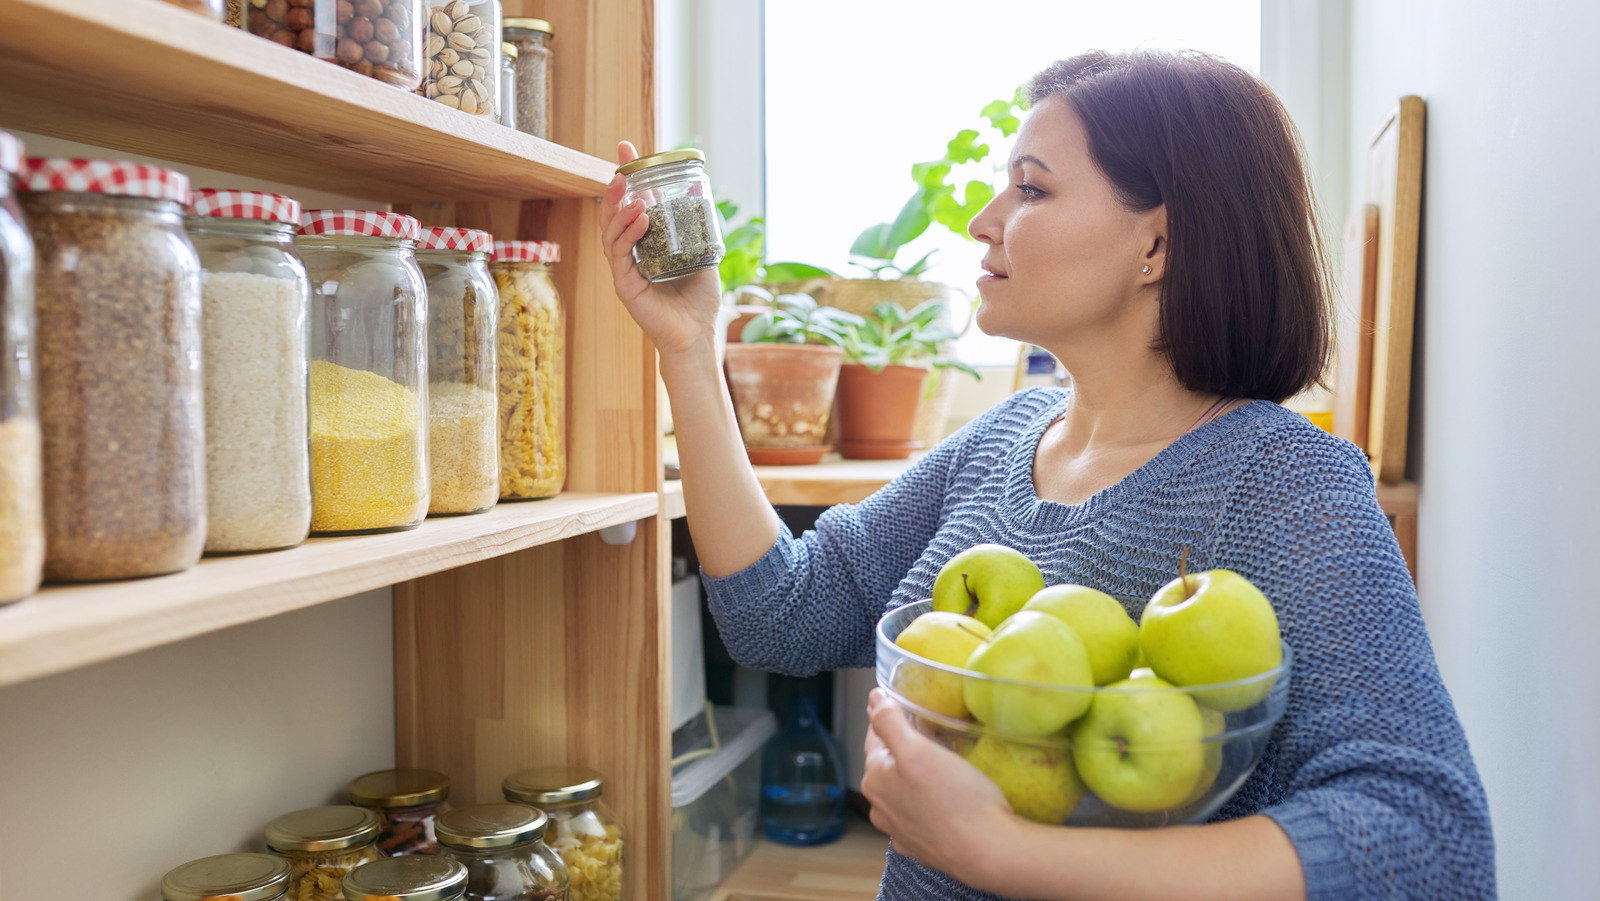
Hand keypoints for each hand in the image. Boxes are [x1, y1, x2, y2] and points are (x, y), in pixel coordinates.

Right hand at [599, 141, 724, 358]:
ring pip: (611, 232)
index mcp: (644, 244)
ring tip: (633, 194)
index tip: (625, 148)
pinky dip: (627, 234)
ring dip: (620, 210)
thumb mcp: (701, 252)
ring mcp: (624, 270)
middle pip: (613, 214)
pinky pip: (619, 254)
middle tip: (620, 165)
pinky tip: (640, 219)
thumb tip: (699, 191)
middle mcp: (630, 254)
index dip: (626, 177)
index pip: (630, 205)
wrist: (697, 334)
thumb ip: (696, 227)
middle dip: (615, 187)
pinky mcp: (624, 285)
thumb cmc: (698, 299)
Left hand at [861, 689, 1018, 886]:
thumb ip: (889, 721)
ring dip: (916, 777)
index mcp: (875, 780)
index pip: (875, 736)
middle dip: (904, 748)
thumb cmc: (956, 797)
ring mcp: (901, 832)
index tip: (909, 708)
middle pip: (888, 765)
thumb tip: (872, 698)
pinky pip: (921, 816)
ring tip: (941, 766)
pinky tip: (946, 800)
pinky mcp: (923, 848)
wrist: (989, 851)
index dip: (891, 718)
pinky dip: (928, 804)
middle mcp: (881, 809)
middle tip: (930, 734)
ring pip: (904, 792)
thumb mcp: (917, 748)